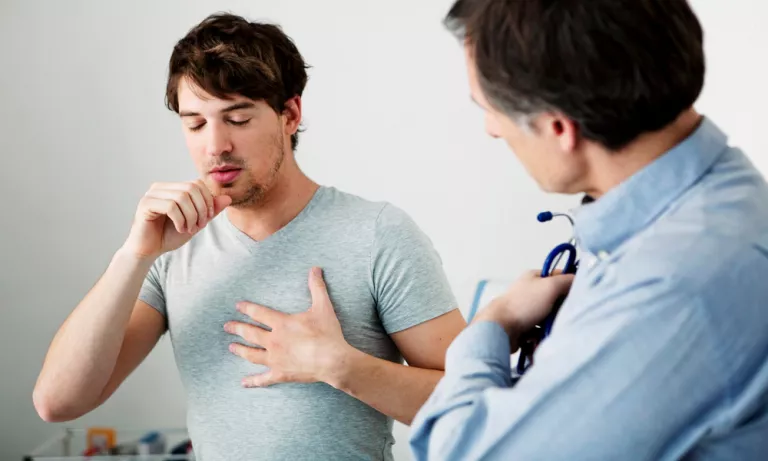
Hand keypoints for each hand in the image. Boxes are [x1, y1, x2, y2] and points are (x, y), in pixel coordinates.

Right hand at [122, 180, 230, 259]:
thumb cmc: (169, 236)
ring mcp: (151, 194)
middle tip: (200, 225)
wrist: (148, 251)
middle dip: (201, 208)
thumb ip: (210, 211)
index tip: (208, 218)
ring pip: (182, 197)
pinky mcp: (145, 204)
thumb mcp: (196, 223)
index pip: (197, 183)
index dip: (208, 200)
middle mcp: (161, 187)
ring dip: (191, 216)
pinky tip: (180, 229)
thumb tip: (228, 198)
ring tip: (189, 229)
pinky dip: (180, 220)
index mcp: (172, 188)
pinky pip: (170, 206)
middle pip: (191, 188)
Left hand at [225, 267, 351, 387]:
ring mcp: (275, 359)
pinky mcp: (280, 374)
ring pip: (252, 354)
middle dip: (237, 328)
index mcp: (282, 324)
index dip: (248, 308)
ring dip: (240, 350)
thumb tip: (315, 269)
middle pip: (251, 333)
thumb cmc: (327, 334)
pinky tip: (243, 382)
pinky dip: (253, 381)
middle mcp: (274, 341)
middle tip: (227, 326)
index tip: (238, 306)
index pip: (259, 313)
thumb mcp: (323, 307)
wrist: (332, 360)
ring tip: (231, 347)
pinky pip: (263, 379)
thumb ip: (317, 287)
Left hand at [473, 270, 574, 343]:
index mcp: (534, 277)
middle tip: (567, 314)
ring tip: (555, 328)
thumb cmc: (524, 304)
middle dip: (562, 309)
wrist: (501, 329)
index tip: (580, 295)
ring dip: (553, 324)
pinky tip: (543, 337)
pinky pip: (541, 330)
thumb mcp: (550, 286)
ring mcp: (527, 310)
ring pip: (549, 316)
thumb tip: (579, 280)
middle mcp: (530, 292)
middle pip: (556, 299)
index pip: (559, 276)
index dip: (570, 284)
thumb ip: (566, 281)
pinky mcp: (525, 327)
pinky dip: (543, 334)